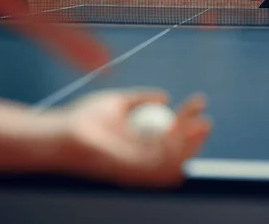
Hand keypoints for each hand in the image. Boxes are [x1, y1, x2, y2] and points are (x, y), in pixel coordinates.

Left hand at [54, 88, 210, 187]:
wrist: (63, 132)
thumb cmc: (82, 119)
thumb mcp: (118, 102)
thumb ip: (140, 97)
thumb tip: (165, 96)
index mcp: (141, 143)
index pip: (173, 137)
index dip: (189, 122)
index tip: (199, 102)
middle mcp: (142, 158)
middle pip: (179, 151)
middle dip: (196, 136)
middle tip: (205, 117)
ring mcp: (139, 167)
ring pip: (175, 159)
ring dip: (189, 142)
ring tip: (194, 119)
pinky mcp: (133, 173)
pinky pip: (161, 165)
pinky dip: (173, 148)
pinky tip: (177, 127)